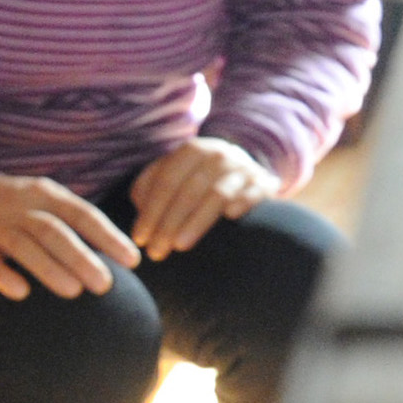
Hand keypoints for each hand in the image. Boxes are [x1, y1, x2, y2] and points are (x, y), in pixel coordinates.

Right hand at [0, 174, 141, 299]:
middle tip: (105, 284)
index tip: (132, 260)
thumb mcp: (47, 203)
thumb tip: (123, 254)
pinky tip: (21, 292)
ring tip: (74, 291)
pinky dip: (3, 275)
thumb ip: (78, 225)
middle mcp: (22, 208)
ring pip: (23, 245)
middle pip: (54, 231)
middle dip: (80, 257)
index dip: (108, 236)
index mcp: (47, 195)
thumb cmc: (18, 209)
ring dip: (49, 268)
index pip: (82, 214)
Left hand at [128, 138, 278, 258]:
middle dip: (168, 224)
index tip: (140, 239)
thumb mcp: (172, 176)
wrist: (242, 171)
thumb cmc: (197, 180)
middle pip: (188, 191)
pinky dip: (241, 204)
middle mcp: (217, 155)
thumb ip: (149, 190)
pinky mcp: (263, 185)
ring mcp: (242, 169)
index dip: (151, 211)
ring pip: (217, 195)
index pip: (166, 181)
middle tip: (156, 252)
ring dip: (196, 222)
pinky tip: (230, 219)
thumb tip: (140, 217)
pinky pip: (252, 194)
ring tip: (180, 246)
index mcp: (191, 151)